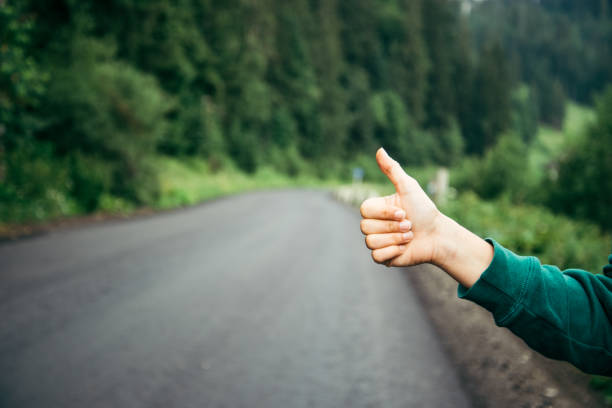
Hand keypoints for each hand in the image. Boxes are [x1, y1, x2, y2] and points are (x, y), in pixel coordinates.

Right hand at [360, 148, 442, 266]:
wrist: (438, 235)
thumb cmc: (424, 210)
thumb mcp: (408, 187)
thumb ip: (392, 169)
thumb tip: (379, 149)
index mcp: (376, 208)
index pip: (364, 210)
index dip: (384, 213)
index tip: (403, 212)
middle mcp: (374, 224)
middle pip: (366, 227)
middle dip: (392, 227)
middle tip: (409, 225)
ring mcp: (377, 241)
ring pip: (371, 242)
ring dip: (395, 239)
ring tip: (409, 237)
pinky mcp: (383, 257)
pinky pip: (376, 257)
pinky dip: (393, 252)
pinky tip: (404, 248)